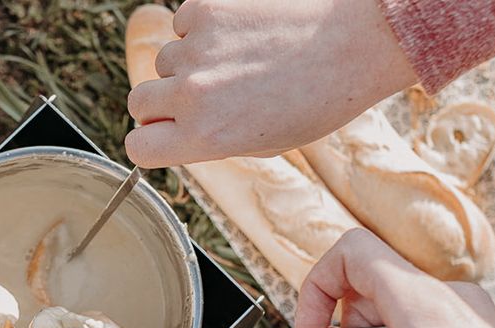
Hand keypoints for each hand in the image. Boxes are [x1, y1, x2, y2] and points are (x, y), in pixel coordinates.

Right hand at [125, 0, 416, 166]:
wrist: (356, 43)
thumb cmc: (319, 98)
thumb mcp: (264, 143)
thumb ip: (211, 139)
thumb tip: (177, 129)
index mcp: (205, 137)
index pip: (138, 147)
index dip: (150, 140)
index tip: (164, 133)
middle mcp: (192, 93)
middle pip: (140, 102)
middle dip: (162, 101)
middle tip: (199, 96)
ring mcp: (197, 47)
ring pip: (165, 59)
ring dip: (188, 62)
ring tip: (238, 60)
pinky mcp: (206, 8)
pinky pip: (183, 22)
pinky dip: (204, 28)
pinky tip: (242, 32)